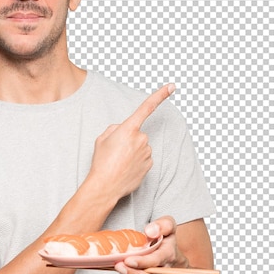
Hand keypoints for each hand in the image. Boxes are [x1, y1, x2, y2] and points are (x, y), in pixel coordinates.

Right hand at [87, 84, 174, 201]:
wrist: (105, 186)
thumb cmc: (101, 162)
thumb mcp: (102, 139)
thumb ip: (115, 128)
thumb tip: (124, 130)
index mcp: (129, 129)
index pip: (147, 107)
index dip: (160, 95)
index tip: (172, 86)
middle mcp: (141, 139)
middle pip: (137, 133)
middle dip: (129, 139)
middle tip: (115, 151)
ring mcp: (147, 153)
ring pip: (141, 147)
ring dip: (132, 151)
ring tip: (119, 162)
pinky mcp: (149, 165)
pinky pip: (144, 159)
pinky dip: (136, 162)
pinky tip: (125, 169)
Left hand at [114, 216, 185, 273]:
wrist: (169, 248)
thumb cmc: (165, 235)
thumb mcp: (168, 224)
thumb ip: (162, 225)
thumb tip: (150, 231)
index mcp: (169, 253)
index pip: (157, 260)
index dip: (143, 262)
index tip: (129, 260)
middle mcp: (164, 268)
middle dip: (134, 273)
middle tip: (119, 266)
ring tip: (117, 267)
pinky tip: (120, 268)